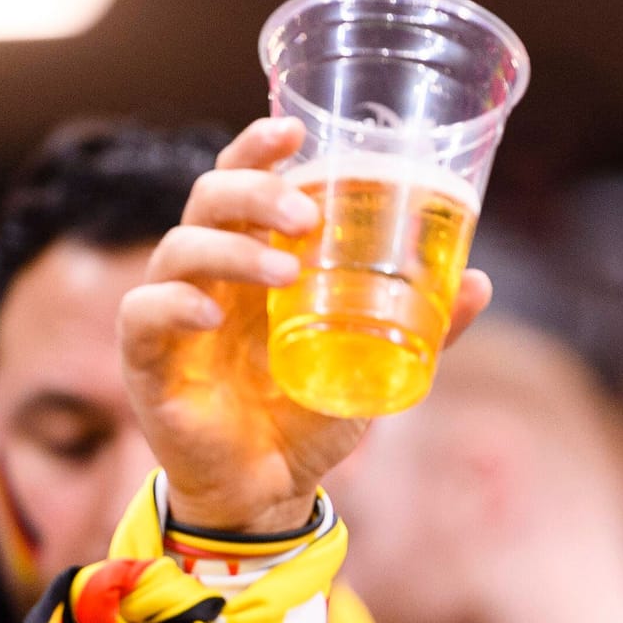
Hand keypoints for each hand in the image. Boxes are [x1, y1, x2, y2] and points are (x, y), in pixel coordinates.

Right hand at [120, 117, 490, 533]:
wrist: (271, 491)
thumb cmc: (310, 413)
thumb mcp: (374, 364)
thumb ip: (425, 325)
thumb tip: (478, 281)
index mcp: (257, 264)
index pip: (244, 185)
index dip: (258, 150)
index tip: (294, 130)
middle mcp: (211, 278)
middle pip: (207, 200)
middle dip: (254, 191)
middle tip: (308, 215)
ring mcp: (175, 317)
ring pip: (178, 249)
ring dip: (231, 247)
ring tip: (284, 267)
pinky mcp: (149, 363)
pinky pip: (144, 315)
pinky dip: (172, 305)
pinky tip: (210, 314)